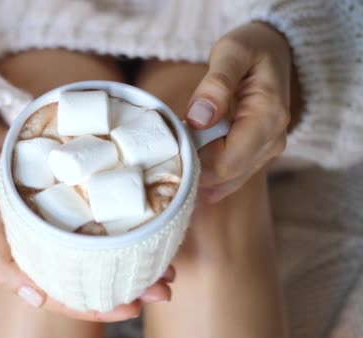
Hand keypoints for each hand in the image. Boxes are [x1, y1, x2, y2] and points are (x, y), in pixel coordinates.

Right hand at [0, 117, 173, 321]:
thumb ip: (2, 265)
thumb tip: (36, 298)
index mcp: (30, 263)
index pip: (68, 296)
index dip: (100, 306)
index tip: (133, 307)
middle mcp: (54, 247)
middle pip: (97, 275)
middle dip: (132, 285)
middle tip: (164, 287)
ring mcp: (68, 222)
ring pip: (108, 248)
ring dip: (139, 258)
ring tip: (169, 264)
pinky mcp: (77, 196)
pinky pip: (106, 214)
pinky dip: (129, 223)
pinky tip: (152, 225)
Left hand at [187, 22, 291, 201]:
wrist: (273, 50)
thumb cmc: (250, 47)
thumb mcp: (231, 52)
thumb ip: (215, 84)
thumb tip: (199, 119)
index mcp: (268, 117)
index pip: (226, 162)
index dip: (195, 158)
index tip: (174, 139)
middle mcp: (273, 140)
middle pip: (224, 176)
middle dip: (194, 166)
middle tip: (172, 143)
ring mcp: (268, 151)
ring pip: (226, 181)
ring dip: (199, 171)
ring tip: (180, 149)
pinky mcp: (258, 154)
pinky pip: (230, 177)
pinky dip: (208, 175)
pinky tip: (190, 165)